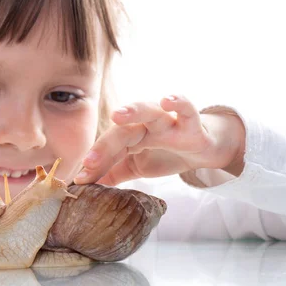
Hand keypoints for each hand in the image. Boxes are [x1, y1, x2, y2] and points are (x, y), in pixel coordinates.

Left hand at [74, 95, 245, 185]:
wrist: (204, 149)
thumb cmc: (166, 153)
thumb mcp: (136, 167)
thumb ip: (112, 173)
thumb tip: (84, 184)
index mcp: (129, 135)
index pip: (108, 147)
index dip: (95, 162)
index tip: (81, 179)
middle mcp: (145, 125)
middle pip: (122, 131)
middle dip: (105, 146)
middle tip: (89, 161)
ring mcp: (168, 122)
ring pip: (149, 111)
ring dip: (134, 110)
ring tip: (117, 114)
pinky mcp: (192, 124)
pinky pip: (187, 109)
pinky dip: (179, 103)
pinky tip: (167, 100)